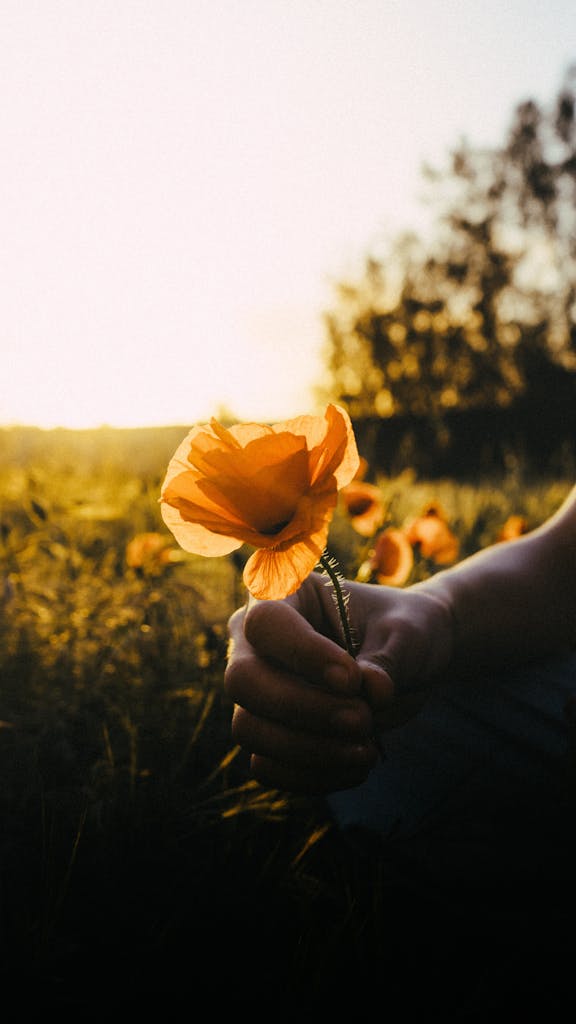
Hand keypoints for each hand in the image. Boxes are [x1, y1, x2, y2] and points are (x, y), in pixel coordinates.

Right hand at [224, 573, 453, 793]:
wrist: (410, 660)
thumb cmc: (403, 631)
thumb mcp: (407, 634)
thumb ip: (389, 658)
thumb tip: (372, 691)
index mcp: (283, 593)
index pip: (266, 622)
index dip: (303, 654)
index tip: (353, 679)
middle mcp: (255, 641)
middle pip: (243, 680)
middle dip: (303, 709)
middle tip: (363, 719)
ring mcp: (257, 690)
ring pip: (248, 729)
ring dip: (309, 749)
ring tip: (368, 749)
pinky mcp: (268, 733)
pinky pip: (267, 766)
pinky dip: (312, 776)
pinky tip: (358, 766)